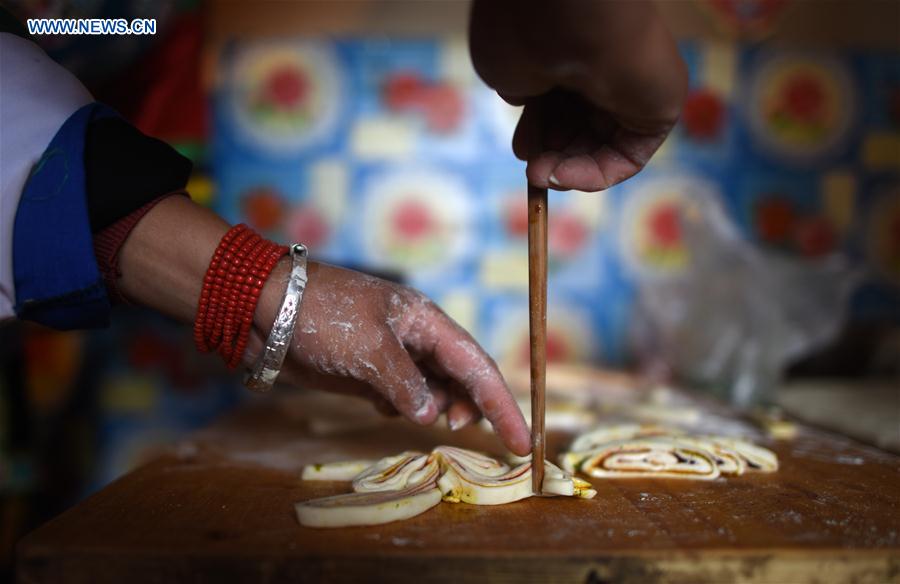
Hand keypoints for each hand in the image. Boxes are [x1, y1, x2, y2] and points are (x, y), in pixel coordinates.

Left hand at [117, 197, 529, 453]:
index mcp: (426, 321)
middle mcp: (415, 338)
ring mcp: (391, 355)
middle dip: (473, 407)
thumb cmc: (322, 315)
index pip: (477, 365)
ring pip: (432, 389)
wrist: (261, 308)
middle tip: (467, 436)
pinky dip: (404, 408)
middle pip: (461, 378)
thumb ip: (406, 384)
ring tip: (428, 420)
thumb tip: (431, 414)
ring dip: (436, 409)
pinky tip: (391, 410)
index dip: (503, 404)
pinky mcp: (366, 372)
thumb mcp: (370, 348)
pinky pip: (400, 395)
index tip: (523, 441)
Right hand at [469, 0, 687, 191]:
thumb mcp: (504, 66)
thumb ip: (517, 89)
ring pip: (602, 145)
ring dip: (567, 170)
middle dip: (550, 155)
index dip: (537, 131)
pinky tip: (565, 176)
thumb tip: (524, 102)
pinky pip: (629, 154)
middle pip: (579, 127)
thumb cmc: (527, 32)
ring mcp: (633, 88)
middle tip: (531, 170)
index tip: (521, 149)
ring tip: (540, 176)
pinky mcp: (658, 109)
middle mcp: (605, 65)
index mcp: (571, 48)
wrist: (570, 12)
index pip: (556, 100)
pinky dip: (596, 173)